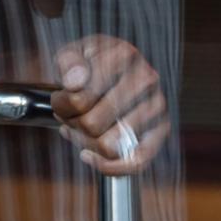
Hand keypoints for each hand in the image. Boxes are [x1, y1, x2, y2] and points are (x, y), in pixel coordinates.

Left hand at [50, 35, 168, 176]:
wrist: (109, 70)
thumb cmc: (89, 65)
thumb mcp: (71, 55)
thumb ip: (68, 64)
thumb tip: (75, 82)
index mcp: (125, 55)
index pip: (81, 98)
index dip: (61, 105)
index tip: (58, 100)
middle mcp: (147, 79)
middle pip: (93, 124)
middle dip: (73, 124)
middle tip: (67, 116)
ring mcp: (157, 106)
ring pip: (109, 146)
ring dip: (86, 143)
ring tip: (80, 129)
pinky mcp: (161, 130)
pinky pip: (136, 162)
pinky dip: (109, 166)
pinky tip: (89, 155)